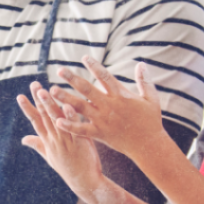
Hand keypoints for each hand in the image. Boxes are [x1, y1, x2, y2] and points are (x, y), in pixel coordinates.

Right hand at [17, 81, 104, 200]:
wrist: (85, 183)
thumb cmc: (69, 169)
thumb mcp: (50, 157)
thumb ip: (38, 145)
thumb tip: (23, 139)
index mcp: (48, 142)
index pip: (36, 122)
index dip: (28, 109)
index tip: (20, 96)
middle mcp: (55, 140)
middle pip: (44, 117)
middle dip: (38, 100)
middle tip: (33, 84)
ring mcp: (66, 142)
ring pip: (56, 120)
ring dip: (50, 105)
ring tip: (45, 90)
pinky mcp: (80, 144)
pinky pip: (74, 128)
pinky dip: (70, 117)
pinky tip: (68, 105)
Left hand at [51, 58, 165, 160]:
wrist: (149, 145)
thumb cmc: (151, 121)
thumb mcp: (151, 99)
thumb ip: (145, 81)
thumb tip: (141, 63)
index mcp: (121, 95)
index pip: (105, 76)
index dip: (95, 66)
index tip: (84, 57)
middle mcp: (109, 106)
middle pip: (87, 89)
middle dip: (73, 78)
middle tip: (60, 70)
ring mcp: (103, 120)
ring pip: (80, 107)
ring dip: (66, 98)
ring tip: (52, 90)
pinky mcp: (100, 134)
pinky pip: (82, 129)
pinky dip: (70, 125)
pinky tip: (57, 121)